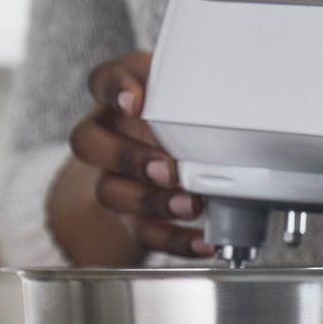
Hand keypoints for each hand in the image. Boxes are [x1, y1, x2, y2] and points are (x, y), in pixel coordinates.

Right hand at [54, 50, 214, 261]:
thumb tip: (232, 83)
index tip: (134, 101)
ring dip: (151, 202)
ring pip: (111, 193)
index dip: (114, 90)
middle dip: (130, 158)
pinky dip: (174, 240)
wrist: (164, 161)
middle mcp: (106, 138)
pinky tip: (202, 241)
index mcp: (118, 101)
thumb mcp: (184, 98)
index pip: (100, 82)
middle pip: (90, 144)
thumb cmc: (176, 124)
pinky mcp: (132, 217)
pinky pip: (144, 233)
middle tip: (167, 169)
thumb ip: (193, 90)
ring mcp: (114, 180)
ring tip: (189, 206)